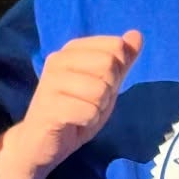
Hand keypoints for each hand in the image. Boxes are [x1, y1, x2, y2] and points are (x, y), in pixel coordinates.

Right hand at [12, 31, 142, 172]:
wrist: (41, 143)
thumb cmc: (74, 112)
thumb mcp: (105, 85)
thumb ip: (121, 61)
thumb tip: (137, 34)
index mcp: (72, 49)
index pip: (116, 46)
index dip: (117, 72)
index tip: (97, 86)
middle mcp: (58, 59)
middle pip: (109, 65)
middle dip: (108, 91)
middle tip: (89, 102)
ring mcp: (51, 81)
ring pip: (100, 90)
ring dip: (97, 108)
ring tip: (80, 113)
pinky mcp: (49, 105)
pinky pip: (89, 111)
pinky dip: (87, 121)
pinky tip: (73, 123)